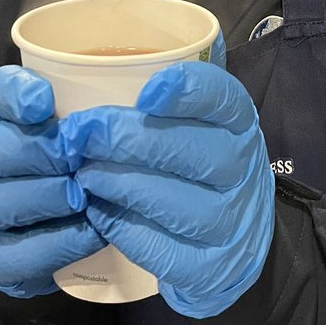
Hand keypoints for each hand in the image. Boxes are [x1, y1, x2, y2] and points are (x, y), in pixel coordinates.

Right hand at [0, 66, 105, 297]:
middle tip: (75, 158)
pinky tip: (92, 232)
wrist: (54, 229)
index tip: (44, 101)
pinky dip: (58, 243)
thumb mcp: (92, 128)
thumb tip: (156, 93)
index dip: (14, 94)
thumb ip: (103, 108)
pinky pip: (14, 254)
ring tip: (84, 196)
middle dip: (34, 152)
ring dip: (44, 198)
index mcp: (0, 118)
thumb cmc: (81, 163)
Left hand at [77, 61, 274, 319]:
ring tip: (85, 173)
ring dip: (122, 185)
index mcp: (240, 124)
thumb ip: (171, 89)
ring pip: (177, 204)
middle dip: (130, 140)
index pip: (224, 100)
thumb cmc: (200, 162)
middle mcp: (244, 172)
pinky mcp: (209, 269)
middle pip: (194, 152)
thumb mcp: (201, 120)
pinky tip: (99, 210)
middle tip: (82, 133)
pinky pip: (164, 250)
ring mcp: (231, 224)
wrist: (236, 239)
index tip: (146, 91)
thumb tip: (116, 55)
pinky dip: (125, 229)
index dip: (189, 91)